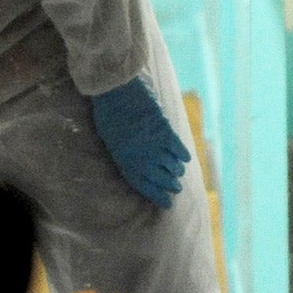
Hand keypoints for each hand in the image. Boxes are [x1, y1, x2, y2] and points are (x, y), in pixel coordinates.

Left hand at [90, 76, 191, 209]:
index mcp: (124, 160)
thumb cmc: (107, 112)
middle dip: (170, 185)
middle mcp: (141, 157)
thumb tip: (134, 161)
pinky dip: (183, 155)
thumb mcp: (110, 138)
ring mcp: (154, 144)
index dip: (156, 195)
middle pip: (160, 178)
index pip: (143, 185)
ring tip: (179, 172)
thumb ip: (123, 152)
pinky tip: (185, 158)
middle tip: (176, 188)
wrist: (115, 90)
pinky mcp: (164, 130)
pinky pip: (178, 149)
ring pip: (172, 165)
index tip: (166, 202)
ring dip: (177, 171)